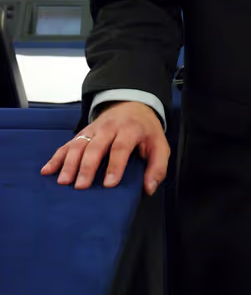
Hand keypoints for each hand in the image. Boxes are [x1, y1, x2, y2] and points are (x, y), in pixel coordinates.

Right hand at [41, 101, 169, 195]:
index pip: (120, 147)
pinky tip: (47, 170)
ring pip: (79, 144)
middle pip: (96, 146)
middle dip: (87, 166)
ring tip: (63, 181)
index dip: (115, 166)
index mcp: (130, 130)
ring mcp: (94, 129)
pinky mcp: (83, 132)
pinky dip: (56, 157)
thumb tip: (149, 188)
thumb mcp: (160, 145)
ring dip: (69, 163)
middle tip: (81, 186)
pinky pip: (68, 144)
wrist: (133, 105)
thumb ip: (157, 167)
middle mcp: (110, 128)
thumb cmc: (146, 131)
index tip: (108, 184)